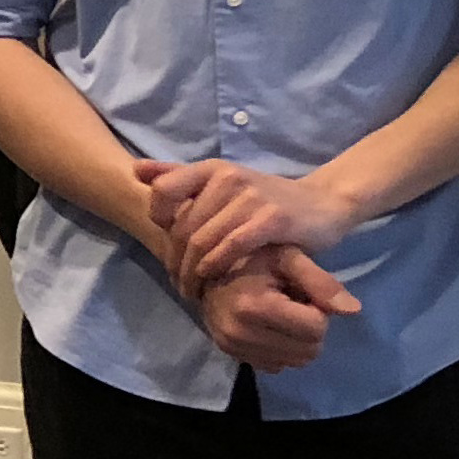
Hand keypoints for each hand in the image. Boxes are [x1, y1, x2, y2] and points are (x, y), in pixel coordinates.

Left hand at [135, 157, 360, 301]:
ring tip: (193, 289)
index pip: (162, 191)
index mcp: (212, 168)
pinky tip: (214, 278)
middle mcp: (229, 177)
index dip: (158, 222)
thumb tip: (135, 169)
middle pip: (182, 226)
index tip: (167, 247)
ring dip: (193, 271)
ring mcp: (251, 196)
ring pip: (203, 239)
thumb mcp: (222, 185)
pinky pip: (231, 246)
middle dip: (175, 260)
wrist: (322, 205)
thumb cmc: (265, 201)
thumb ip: (179, 177)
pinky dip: (217, 266)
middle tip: (177, 283)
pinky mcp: (272, 218)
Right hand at [195, 247, 362, 373]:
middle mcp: (240, 332)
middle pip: (309, 350)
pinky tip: (267, 325)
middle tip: (292, 303)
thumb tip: (354, 311)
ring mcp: (233, 347)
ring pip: (296, 362)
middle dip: (309, 328)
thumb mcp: (288, 257)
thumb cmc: (253, 258)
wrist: (206, 270)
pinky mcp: (232, 356)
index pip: (316, 328)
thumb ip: (321, 282)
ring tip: (280, 314)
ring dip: (296, 340)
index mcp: (255, 306)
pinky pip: (277, 366)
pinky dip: (280, 349)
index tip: (301, 292)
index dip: (316, 309)